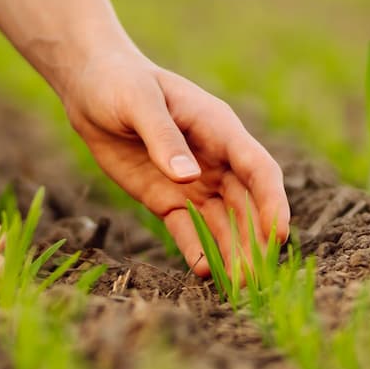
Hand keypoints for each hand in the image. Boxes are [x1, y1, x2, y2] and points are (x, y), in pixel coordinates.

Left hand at [58, 51, 289, 278]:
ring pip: (222, 223)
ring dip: (232, 252)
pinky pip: (188, 229)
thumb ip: (162, 136)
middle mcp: (215, 160)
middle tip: (255, 277)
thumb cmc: (120, 83)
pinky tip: (203, 271)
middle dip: (254, 240)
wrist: (91, 88)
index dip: (272, 201)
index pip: (257, 169)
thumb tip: (189, 176)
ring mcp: (193, 182)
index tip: (278, 233)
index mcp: (218, 128)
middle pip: (246, 205)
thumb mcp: (138, 102)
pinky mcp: (168, 199)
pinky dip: (197, 249)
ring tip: (236, 286)